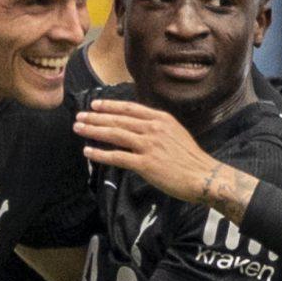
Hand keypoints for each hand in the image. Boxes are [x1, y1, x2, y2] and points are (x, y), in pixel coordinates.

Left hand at [74, 100, 224, 202]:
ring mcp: (148, 146)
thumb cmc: (191, 157)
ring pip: (115, 134)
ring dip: (93, 130)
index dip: (110, 106)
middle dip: (95, 117)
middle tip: (79, 116)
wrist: (203, 175)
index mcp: (161, 119)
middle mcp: (153, 128)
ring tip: (78, 128)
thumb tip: (139, 125)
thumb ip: (157, 127)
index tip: (95, 105)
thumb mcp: (176, 132)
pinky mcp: (145, 164)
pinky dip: (100, 154)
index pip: (129, 109)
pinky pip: (117, 157)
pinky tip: (88, 152)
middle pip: (118, 120)